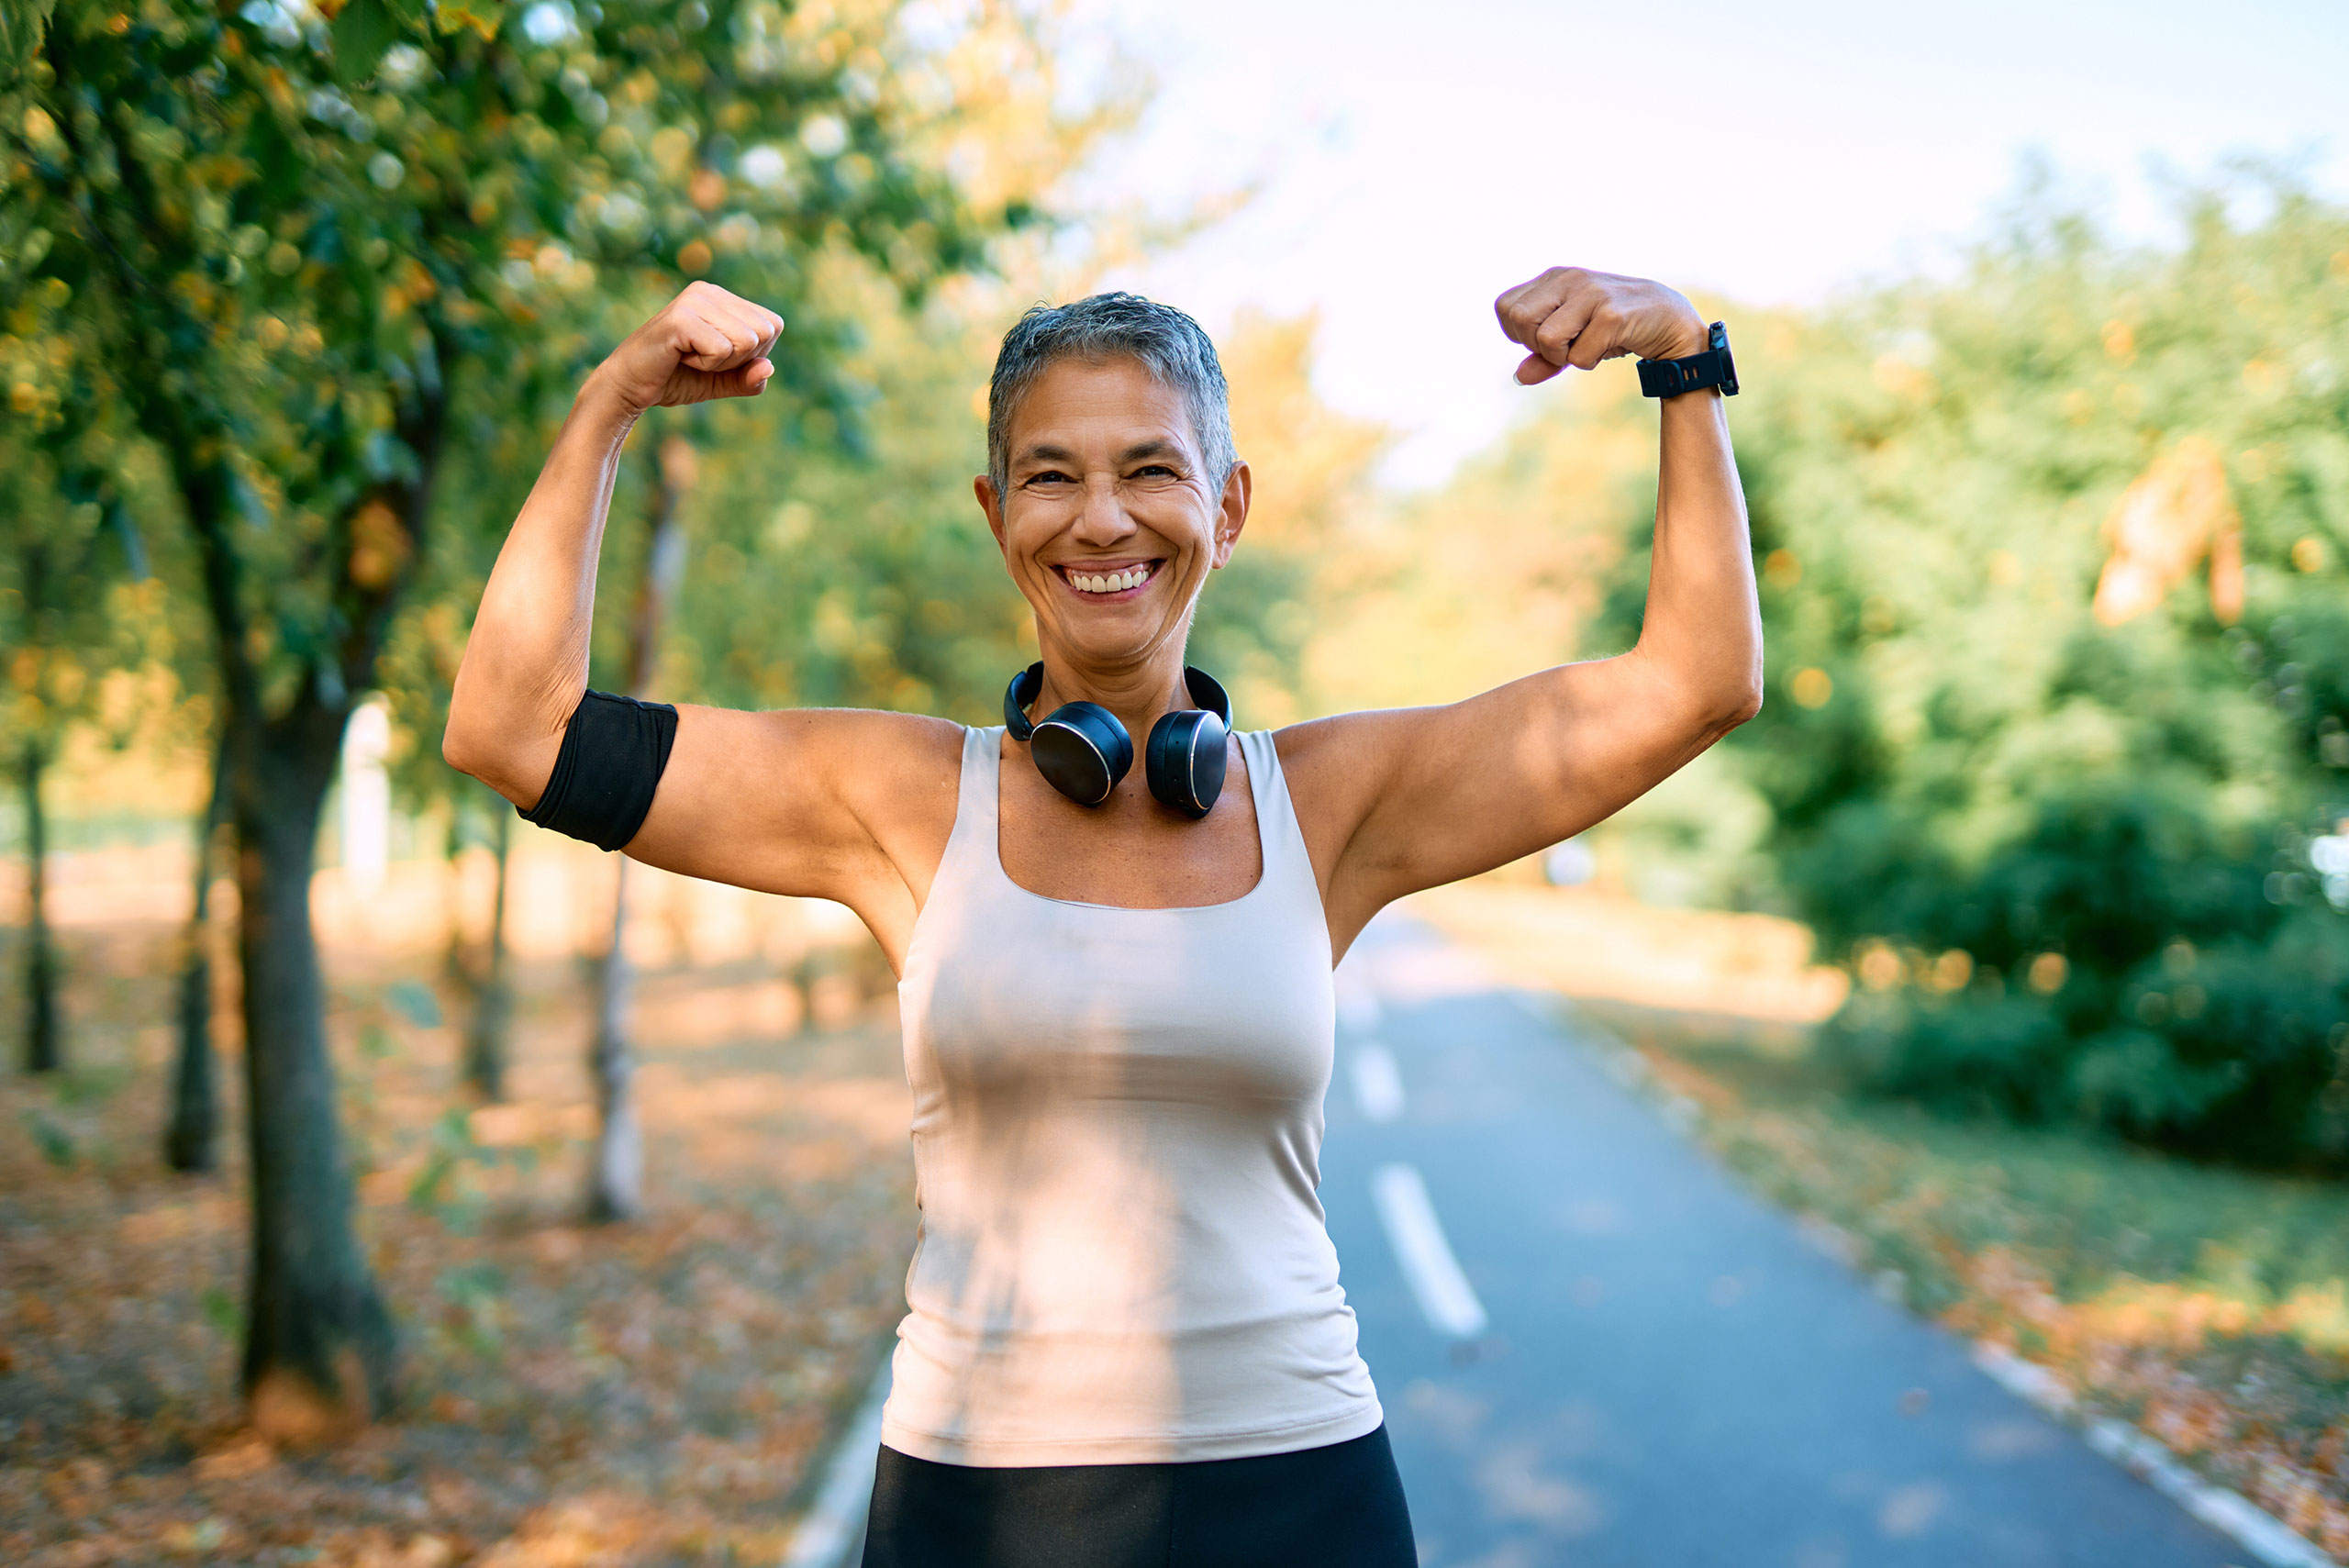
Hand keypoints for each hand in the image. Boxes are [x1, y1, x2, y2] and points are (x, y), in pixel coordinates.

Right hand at [592, 281, 785, 412]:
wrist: (628, 386)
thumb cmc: (675, 379)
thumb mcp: (722, 382)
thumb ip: (749, 379)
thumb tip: (769, 368)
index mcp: (722, 297)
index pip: (773, 325)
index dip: (754, 354)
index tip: (717, 356)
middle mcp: (709, 291)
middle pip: (765, 332)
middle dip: (740, 359)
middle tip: (702, 358)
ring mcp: (694, 300)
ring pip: (747, 341)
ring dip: (721, 363)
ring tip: (689, 356)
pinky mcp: (681, 318)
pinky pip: (722, 350)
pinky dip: (706, 366)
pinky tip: (680, 357)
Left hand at [1494, 267, 1706, 385]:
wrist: (1669, 321)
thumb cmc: (1614, 329)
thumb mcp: (1574, 341)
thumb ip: (1544, 357)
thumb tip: (1519, 377)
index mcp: (1554, 277)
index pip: (1505, 306)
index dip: (1517, 333)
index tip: (1544, 339)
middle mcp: (1569, 278)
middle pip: (1519, 319)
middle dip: (1537, 345)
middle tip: (1565, 347)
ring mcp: (1591, 293)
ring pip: (1546, 339)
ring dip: (1564, 356)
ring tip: (1586, 347)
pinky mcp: (1612, 313)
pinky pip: (1579, 355)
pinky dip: (1589, 361)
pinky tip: (1607, 347)